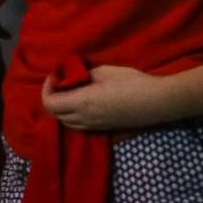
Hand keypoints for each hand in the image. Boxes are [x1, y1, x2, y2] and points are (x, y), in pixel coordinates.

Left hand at [40, 65, 180, 131]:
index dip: (46, 89)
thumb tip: (74, 79)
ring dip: (62, 109)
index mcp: (82, 103)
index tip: (54, 76)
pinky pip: (80, 126)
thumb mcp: (105, 72)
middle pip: (56, 115)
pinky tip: (83, 103)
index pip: (51, 104)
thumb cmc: (132, 82)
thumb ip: (84, 76)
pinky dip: (74, 116)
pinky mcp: (104, 130)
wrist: (156, 103)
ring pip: (68, 123)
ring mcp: (95, 127)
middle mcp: (85, 119)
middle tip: (60, 82)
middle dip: (52, 99)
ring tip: (70, 92)